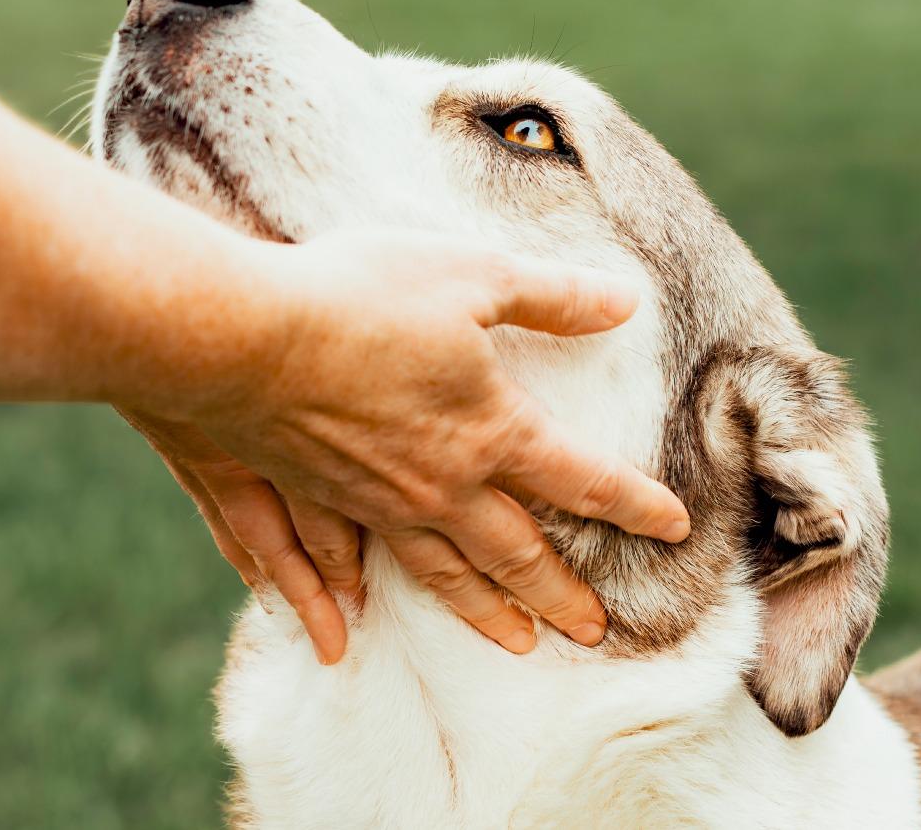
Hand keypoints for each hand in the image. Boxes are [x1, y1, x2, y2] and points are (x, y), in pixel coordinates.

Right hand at [138, 230, 689, 662]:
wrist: (246, 336)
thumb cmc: (362, 296)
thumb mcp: (472, 275)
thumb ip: (551, 295)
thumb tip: (624, 301)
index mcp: (490, 430)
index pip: (582, 480)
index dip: (634, 504)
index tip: (674, 528)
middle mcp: (441, 485)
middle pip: (518, 552)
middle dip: (562, 592)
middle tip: (593, 632)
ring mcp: (376, 503)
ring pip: (444, 575)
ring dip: (485, 613)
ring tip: (514, 645)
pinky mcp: (318, 500)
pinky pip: (346, 571)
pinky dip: (349, 607)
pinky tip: (343, 636)